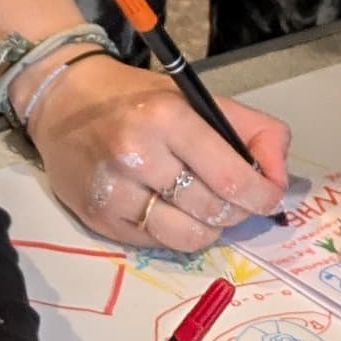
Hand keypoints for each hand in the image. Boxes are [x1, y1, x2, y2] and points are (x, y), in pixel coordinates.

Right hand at [25, 52, 289, 253]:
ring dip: (208, 229)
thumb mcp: (196, 98)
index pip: (230, 177)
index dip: (261, 195)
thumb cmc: (137, 99)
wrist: (62, 102)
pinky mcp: (99, 219)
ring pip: (187, 237)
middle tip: (235, 200)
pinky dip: (174, 232)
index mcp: (167, 118)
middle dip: (237, 211)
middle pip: (213, 210)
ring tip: (203, 208)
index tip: (269, 197)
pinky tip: (168, 209)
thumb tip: (278, 177)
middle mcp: (137, 155)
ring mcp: (114, 192)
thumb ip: (250, 130)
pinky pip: (157, 243)